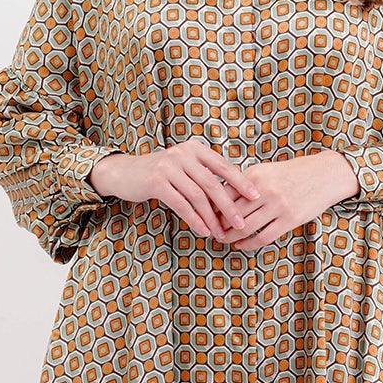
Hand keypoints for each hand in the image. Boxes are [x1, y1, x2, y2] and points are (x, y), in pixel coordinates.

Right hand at [88, 138, 263, 240]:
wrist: (126, 173)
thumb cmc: (161, 173)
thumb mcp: (185, 167)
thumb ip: (205, 175)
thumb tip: (234, 194)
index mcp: (195, 149)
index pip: (223, 166)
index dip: (241, 182)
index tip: (256, 197)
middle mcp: (183, 154)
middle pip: (213, 184)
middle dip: (229, 206)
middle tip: (241, 223)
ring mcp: (169, 167)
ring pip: (197, 196)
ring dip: (211, 218)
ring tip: (221, 234)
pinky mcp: (156, 182)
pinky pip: (181, 204)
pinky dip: (194, 219)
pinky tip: (203, 231)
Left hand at [212, 151, 360, 251]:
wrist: (325, 175)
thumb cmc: (292, 173)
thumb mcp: (267, 170)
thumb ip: (245, 183)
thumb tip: (219, 197)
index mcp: (256, 175)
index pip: (224, 194)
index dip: (211, 207)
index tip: (202, 214)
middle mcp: (265, 190)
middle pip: (231, 213)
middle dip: (217, 225)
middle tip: (209, 231)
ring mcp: (278, 206)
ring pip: (244, 227)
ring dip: (230, 237)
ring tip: (222, 240)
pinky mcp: (290, 220)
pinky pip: (262, 237)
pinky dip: (247, 244)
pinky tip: (241, 246)